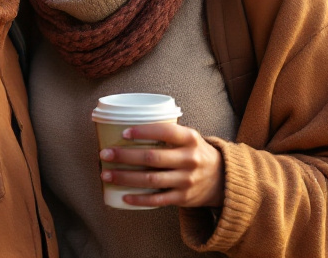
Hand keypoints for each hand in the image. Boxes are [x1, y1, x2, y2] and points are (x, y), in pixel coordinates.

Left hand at [100, 123, 224, 207]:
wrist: (223, 179)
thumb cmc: (196, 153)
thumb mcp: (189, 138)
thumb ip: (168, 133)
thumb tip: (128, 128)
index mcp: (191, 139)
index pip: (165, 131)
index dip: (143, 131)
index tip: (123, 133)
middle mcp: (190, 159)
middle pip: (152, 158)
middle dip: (124, 156)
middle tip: (104, 154)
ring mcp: (187, 180)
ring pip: (151, 180)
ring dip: (125, 177)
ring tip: (106, 174)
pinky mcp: (183, 198)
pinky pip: (158, 200)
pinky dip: (139, 199)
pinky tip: (123, 196)